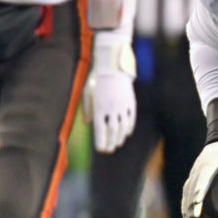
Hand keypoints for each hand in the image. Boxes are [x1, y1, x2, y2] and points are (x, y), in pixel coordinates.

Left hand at [83, 33, 136, 152]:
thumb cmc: (97, 80)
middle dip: (111, 142)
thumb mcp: (87, 92)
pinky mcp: (131, 102)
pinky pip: (131, 118)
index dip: (101, 141)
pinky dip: (129, 127)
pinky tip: (126, 133)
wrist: (113, 67)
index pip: (100, 129)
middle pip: (112, 130)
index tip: (100, 149)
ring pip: (123, 126)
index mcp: (99, 107)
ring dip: (120, 137)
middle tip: (109, 150)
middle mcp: (111, 108)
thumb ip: (86, 108)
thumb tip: (87, 123)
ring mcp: (122, 105)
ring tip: (117, 143)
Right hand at [181, 136, 217, 217]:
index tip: (197, 202)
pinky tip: (186, 213)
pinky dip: (185, 200)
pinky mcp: (195, 175)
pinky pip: (187, 188)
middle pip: (193, 186)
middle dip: (192, 201)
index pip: (203, 177)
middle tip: (193, 216)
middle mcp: (199, 167)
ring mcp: (195, 171)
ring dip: (186, 203)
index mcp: (210, 162)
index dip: (200, 190)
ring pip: (188, 189)